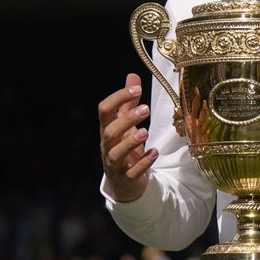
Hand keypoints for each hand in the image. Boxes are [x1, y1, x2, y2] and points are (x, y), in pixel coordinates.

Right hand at [99, 73, 157, 202]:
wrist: (123, 182)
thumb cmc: (124, 147)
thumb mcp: (125, 124)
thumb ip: (128, 102)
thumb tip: (132, 76)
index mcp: (107, 129)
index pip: (104, 110)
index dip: (118, 98)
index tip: (137, 89)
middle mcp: (108, 146)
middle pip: (109, 131)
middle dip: (127, 120)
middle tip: (146, 109)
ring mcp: (115, 164)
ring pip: (116, 154)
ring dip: (130, 143)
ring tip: (145, 132)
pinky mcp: (127, 178)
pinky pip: (132, 172)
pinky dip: (144, 163)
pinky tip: (155, 152)